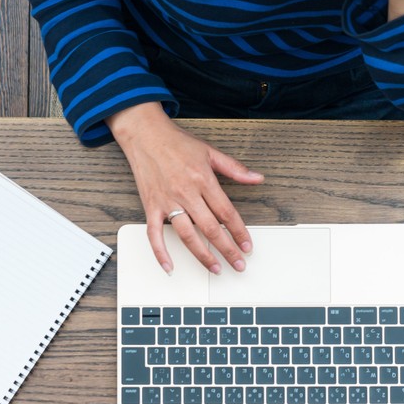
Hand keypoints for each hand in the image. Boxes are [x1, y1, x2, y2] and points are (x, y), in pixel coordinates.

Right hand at [108, 102, 263, 273]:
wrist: (145, 135)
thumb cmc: (176, 143)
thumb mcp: (210, 152)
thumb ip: (235, 168)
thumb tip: (257, 177)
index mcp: (203, 180)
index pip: (226, 212)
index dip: (239, 232)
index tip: (247, 245)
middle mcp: (185, 193)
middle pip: (210, 228)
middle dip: (227, 249)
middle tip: (238, 264)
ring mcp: (167, 201)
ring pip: (186, 235)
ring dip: (202, 255)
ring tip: (216, 268)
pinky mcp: (150, 206)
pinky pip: (154, 234)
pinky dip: (160, 252)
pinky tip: (169, 267)